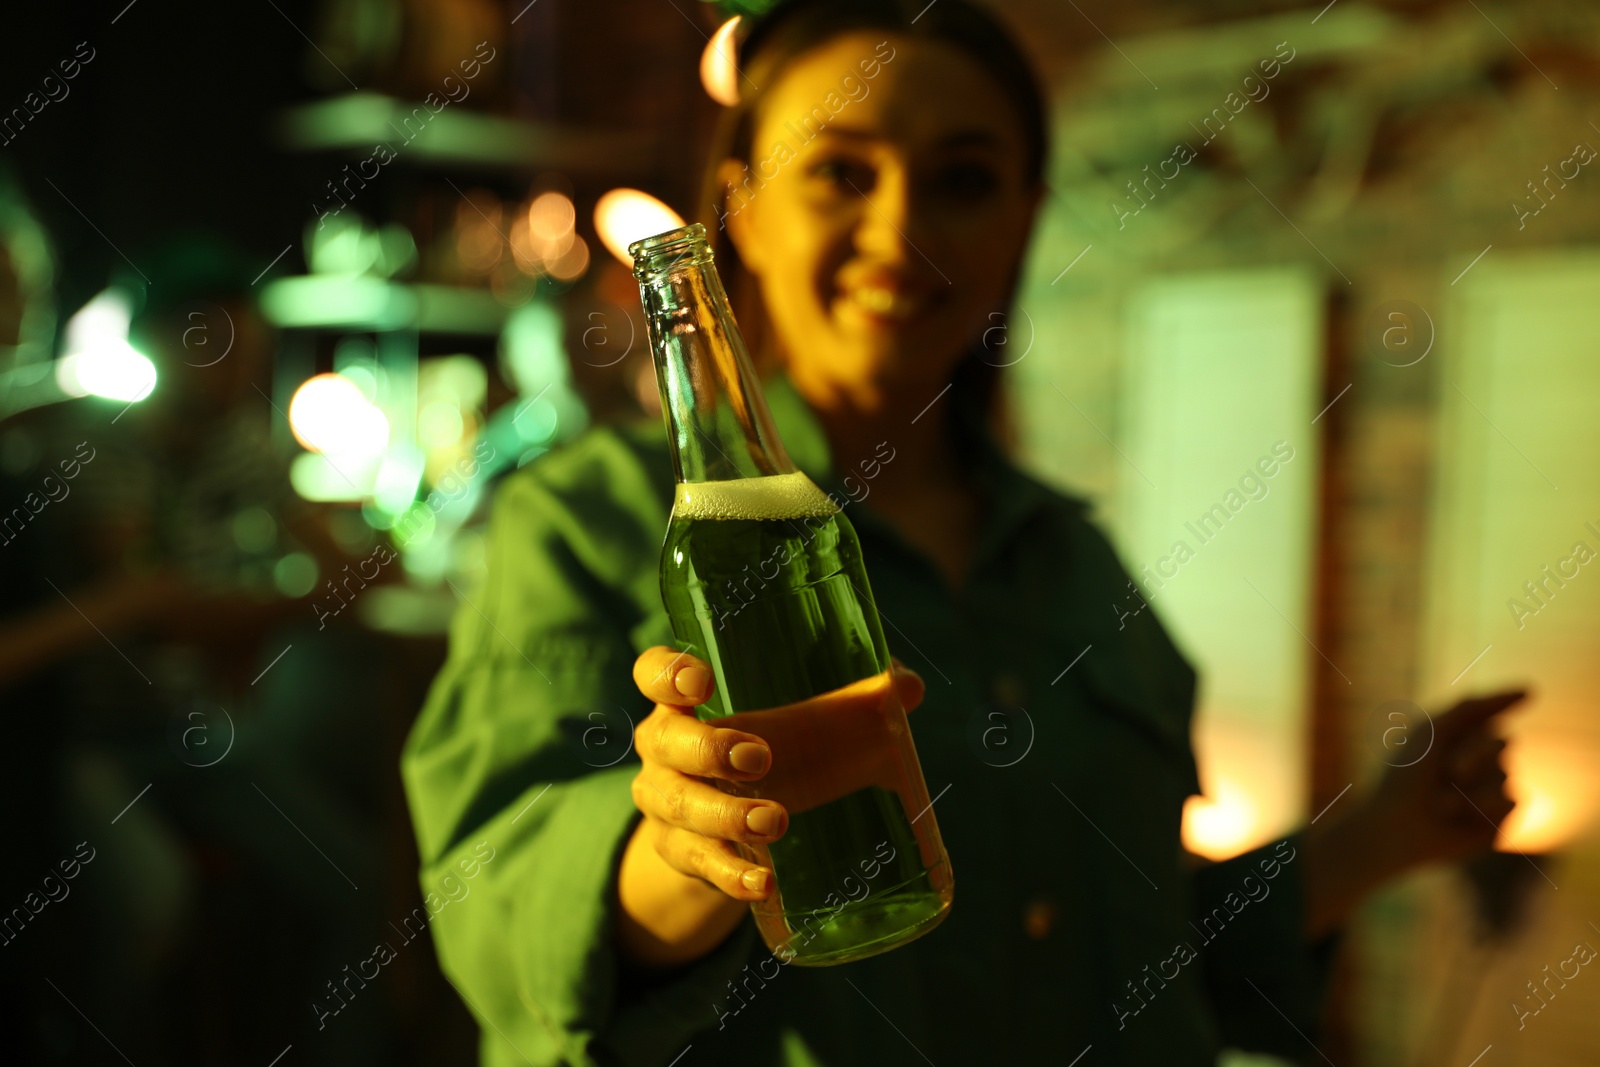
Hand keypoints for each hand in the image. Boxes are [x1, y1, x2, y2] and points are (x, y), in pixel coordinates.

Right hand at [628, 645, 925, 902]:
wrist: (721, 828)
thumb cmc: (767, 749)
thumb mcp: (799, 723)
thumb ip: (852, 700)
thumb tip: (907, 687)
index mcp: (684, 701)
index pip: (654, 674)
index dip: (667, 673)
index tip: (700, 681)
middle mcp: (663, 749)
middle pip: (664, 742)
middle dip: (707, 749)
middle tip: (759, 758)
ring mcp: (666, 805)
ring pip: (679, 807)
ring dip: (725, 816)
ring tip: (775, 822)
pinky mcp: (682, 855)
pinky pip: (700, 866)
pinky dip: (729, 876)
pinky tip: (762, 884)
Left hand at [1368, 688, 1526, 867]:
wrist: (1395, 826)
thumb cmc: (1406, 776)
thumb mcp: (1435, 731)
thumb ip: (1476, 706)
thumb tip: (1531, 690)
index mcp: (1461, 737)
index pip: (1491, 717)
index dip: (1478, 723)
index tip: (1462, 732)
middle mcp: (1478, 763)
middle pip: (1501, 743)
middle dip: (1472, 754)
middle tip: (1447, 772)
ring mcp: (1489, 791)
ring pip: (1505, 773)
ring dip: (1471, 785)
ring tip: (1442, 802)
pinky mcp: (1498, 819)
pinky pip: (1512, 799)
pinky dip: (1482, 804)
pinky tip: (1459, 817)